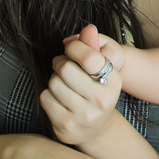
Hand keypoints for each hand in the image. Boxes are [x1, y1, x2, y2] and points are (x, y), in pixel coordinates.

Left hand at [42, 24, 124, 146]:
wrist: (96, 129)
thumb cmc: (96, 92)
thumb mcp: (100, 70)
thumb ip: (93, 48)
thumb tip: (88, 28)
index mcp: (113, 82)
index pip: (89, 57)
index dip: (75, 48)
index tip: (71, 49)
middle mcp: (101, 101)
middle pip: (67, 69)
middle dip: (61, 63)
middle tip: (63, 66)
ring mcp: (83, 116)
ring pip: (54, 83)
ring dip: (54, 79)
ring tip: (63, 83)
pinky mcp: (65, 126)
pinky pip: (46, 98)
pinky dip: (48, 94)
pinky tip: (58, 98)